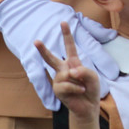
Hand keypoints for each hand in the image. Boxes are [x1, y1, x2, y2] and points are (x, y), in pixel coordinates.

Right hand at [0, 0, 118, 110]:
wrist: (87, 107)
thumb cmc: (90, 88)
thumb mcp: (92, 76)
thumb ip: (84, 70)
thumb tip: (70, 71)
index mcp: (72, 62)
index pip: (69, 46)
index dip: (66, 34)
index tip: (63, 21)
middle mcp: (63, 69)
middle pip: (51, 58)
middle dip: (42, 50)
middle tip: (35, 40)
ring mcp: (59, 79)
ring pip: (66, 73)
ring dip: (77, 80)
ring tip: (82, 86)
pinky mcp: (57, 89)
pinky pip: (66, 84)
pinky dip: (76, 87)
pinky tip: (80, 91)